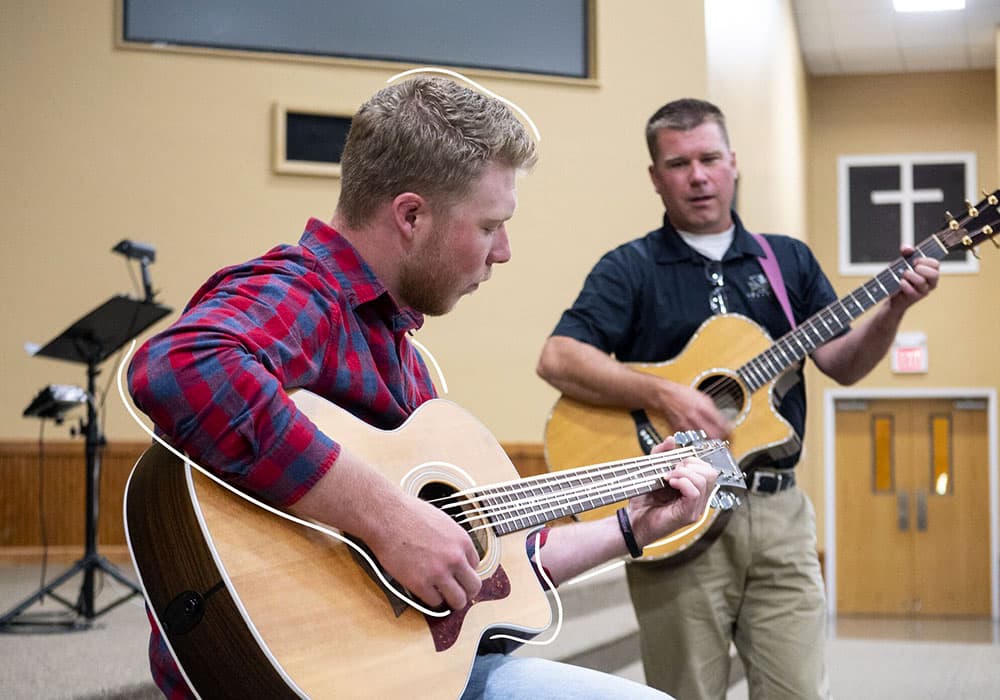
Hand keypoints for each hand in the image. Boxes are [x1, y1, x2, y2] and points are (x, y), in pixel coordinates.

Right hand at [366, 495, 481, 611]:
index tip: (457, 574)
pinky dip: (431, 600)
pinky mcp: (420, 583)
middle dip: (466, 591)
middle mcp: (455, 558)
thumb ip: (452, 540)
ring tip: (443, 598)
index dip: (465, 571)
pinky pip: (434, 602)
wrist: (386, 517)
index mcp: (462, 541)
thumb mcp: (442, 521)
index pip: (476, 565)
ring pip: (458, 600)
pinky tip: (425, 592)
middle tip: (456, 592)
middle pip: (473, 586)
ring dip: (451, 601)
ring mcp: (439, 572)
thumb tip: (455, 552)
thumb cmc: (409, 514)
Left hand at [626, 446, 718, 548]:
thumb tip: (671, 440)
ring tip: (668, 478)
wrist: (632, 522)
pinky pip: (694, 493)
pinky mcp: (687, 515)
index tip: (674, 464)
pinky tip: (670, 483)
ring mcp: (695, 508)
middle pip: (711, 473)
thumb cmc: (643, 500)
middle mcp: (698, 499)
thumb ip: (660, 455)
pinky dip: (682, 482)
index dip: (692, 460)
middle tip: (672, 471)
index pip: (708, 469)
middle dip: (690, 465)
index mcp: (694, 489)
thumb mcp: (651, 471)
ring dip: (684, 473)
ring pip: (705, 480)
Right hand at [656, 381, 731, 439]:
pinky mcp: (679, 431)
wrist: (665, 396)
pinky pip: (691, 440)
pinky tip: (700, 438)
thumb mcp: (703, 397)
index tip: (730, 433)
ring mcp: (686, 426)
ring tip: (713, 440)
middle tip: (724, 440)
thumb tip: (723, 421)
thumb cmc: (683, 394)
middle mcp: (695, 418)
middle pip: (714, 436)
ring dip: (709, 442)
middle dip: (721, 439)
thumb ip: (713, 410)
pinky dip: (697, 441)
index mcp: (704, 408)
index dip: (728, 431)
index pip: (721, 425)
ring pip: (703, 441)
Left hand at [887, 246, 938, 313]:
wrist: (893, 295)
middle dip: (922, 269)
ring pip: (922, 282)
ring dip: (911, 275)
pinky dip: (905, 285)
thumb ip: (906, 253)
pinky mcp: (914, 298)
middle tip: (912, 268)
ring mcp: (923, 291)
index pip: (936, 264)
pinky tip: (901, 282)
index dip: (926, 260)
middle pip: (934, 274)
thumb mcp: (903, 262)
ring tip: (904, 274)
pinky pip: (912, 291)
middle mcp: (930, 282)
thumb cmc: (901, 277)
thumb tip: (908, 249)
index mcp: (930, 272)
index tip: (915, 260)